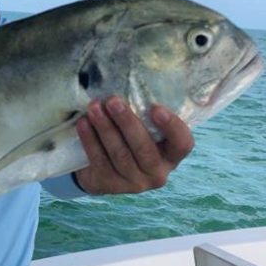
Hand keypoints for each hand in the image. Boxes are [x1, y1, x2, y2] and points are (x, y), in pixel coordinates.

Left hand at [75, 96, 193, 194]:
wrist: (102, 169)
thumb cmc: (129, 138)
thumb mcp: (143, 127)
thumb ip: (144, 113)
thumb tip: (132, 80)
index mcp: (171, 155)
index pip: (182, 144)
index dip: (172, 127)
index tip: (155, 107)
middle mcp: (156, 173)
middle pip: (144, 148)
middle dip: (127, 122)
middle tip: (113, 101)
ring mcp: (133, 182)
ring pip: (119, 154)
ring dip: (105, 128)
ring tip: (93, 108)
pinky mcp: (109, 185)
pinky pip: (99, 161)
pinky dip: (90, 140)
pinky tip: (83, 123)